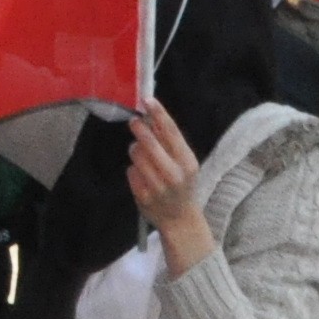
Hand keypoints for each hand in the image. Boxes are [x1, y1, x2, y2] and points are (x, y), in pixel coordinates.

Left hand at [128, 99, 204, 245]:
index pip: (172, 132)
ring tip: (142, 155)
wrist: (180, 219)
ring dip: (135, 150)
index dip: (158, 113)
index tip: (147, 100)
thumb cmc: (181, 184)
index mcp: (187, 162)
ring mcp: (158, 186)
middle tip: (134, 122)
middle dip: (139, 129)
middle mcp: (174, 174)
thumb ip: (170, 143)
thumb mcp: (184, 163)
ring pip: (136, 155)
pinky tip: (142, 176)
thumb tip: (152, 117)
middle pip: (150, 143)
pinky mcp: (143, 196)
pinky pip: (130, 171)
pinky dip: (133, 170)